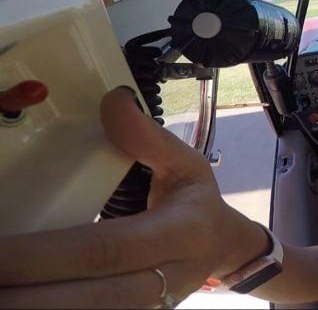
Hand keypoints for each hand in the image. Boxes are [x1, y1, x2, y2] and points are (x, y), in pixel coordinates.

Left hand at [0, 87, 266, 308]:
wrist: (224, 250)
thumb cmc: (198, 204)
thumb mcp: (186, 164)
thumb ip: (147, 137)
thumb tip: (112, 100)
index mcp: (177, 234)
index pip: (104, 249)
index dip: (45, 256)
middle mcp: (164, 277)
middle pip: (88, 299)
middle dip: (25, 296)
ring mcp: (149, 305)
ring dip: (33, 309)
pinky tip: (18, 300)